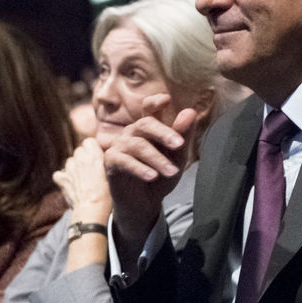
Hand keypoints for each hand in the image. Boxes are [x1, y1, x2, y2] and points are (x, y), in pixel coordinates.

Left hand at [53, 139, 112, 225]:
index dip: (92, 149)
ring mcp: (68, 169)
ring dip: (74, 167)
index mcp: (94, 155)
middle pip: (78, 150)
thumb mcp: (112, 174)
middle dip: (83, 158)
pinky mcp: (61, 179)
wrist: (92, 210)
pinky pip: (59, 174)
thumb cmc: (107, 195)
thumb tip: (103, 158)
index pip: (89, 141)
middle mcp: (80, 159)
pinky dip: (62, 178)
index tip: (96, 157)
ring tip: (82, 180)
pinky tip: (70, 184)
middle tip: (90, 170)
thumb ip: (105, 162)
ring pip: (69, 161)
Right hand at [103, 96, 198, 250]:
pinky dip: (140, 168)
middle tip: (179, 145)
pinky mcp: (110, 161)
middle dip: (164, 133)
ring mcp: (119, 145)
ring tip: (172, 172)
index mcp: (149, 128)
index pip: (149, 108)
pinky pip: (124, 161)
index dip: (155, 102)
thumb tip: (190, 112)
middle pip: (145, 124)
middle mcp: (132, 132)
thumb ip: (182, 136)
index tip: (165, 99)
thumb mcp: (176, 158)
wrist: (144, 203)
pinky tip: (152, 176)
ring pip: (138, 145)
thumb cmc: (160, 177)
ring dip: (157, 159)